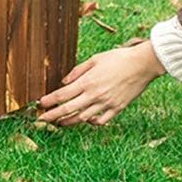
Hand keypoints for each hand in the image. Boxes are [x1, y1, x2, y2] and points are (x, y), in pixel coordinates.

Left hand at [36, 40, 164, 126]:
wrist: (142, 64)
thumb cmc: (118, 58)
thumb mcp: (94, 60)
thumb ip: (77, 72)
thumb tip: (64, 82)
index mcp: (87, 82)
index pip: (62, 95)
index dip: (49, 101)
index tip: (40, 104)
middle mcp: (94, 95)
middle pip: (68, 109)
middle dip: (53, 115)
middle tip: (42, 119)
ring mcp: (106, 103)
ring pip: (83, 118)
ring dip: (69, 122)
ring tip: (60, 123)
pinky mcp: (117, 108)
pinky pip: (101, 121)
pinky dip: (91, 123)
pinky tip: (86, 121)